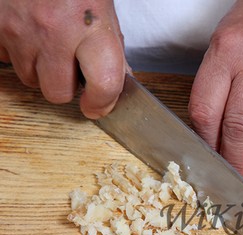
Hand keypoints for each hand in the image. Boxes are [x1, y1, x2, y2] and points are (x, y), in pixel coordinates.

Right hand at [0, 0, 126, 118]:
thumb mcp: (103, 8)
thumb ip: (110, 45)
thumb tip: (118, 78)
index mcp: (91, 26)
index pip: (103, 84)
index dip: (103, 103)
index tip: (98, 105)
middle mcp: (54, 31)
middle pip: (57, 92)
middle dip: (67, 86)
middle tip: (73, 68)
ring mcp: (19, 30)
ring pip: (30, 79)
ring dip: (42, 69)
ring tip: (50, 43)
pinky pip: (6, 58)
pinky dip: (18, 52)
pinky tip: (29, 34)